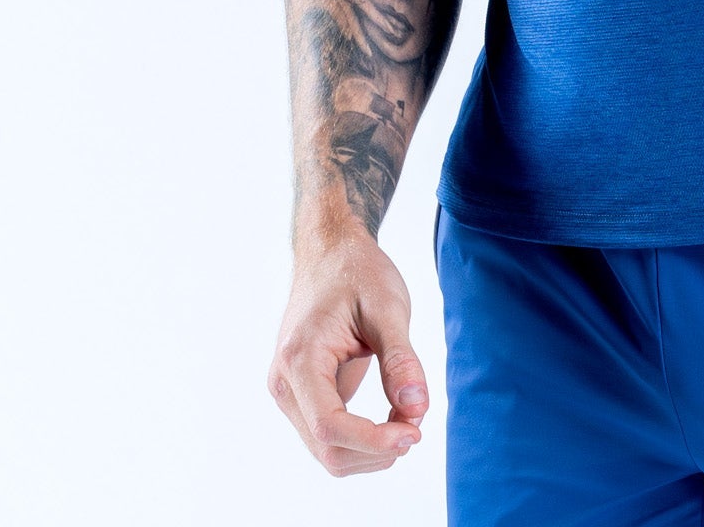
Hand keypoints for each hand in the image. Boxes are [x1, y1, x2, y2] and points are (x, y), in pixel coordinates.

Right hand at [269, 225, 429, 476]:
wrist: (330, 252)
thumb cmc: (357, 272)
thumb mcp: (388, 307)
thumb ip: (401, 360)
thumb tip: (417, 409)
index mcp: (300, 359)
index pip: (329, 426)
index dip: (373, 441)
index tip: (414, 433)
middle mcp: (285, 383)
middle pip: (326, 448)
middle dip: (375, 451)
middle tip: (418, 427)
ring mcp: (289, 392)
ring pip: (326, 449)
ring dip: (370, 450)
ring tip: (408, 418)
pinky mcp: (302, 395)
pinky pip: (329, 435)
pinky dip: (362, 438)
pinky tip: (392, 416)